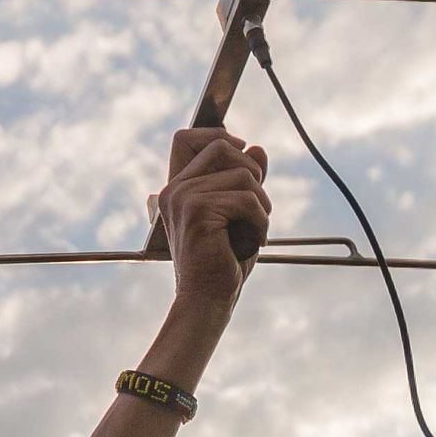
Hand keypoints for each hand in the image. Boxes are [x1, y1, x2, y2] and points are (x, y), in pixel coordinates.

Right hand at [158, 126, 269, 310]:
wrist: (207, 300)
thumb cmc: (223, 262)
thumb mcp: (239, 213)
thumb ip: (245, 180)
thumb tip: (257, 148)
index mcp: (176, 189)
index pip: (187, 137)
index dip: (219, 136)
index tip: (244, 156)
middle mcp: (174, 189)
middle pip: (222, 146)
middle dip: (252, 172)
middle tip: (256, 207)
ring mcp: (183, 198)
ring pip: (243, 174)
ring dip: (261, 203)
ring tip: (255, 230)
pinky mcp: (197, 211)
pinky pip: (247, 198)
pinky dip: (261, 221)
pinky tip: (254, 241)